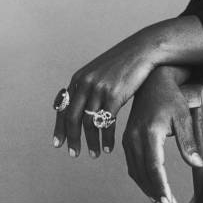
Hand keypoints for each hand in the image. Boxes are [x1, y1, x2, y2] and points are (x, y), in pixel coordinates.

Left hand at [53, 28, 160, 158]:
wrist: (144, 49)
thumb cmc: (125, 61)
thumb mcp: (101, 69)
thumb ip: (89, 84)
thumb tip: (82, 105)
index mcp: (79, 78)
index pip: (63, 107)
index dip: (59, 127)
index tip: (58, 143)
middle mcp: (85, 84)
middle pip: (72, 119)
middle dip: (72, 139)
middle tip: (74, 154)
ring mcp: (99, 90)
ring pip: (89, 124)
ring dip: (91, 142)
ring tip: (94, 153)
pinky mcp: (115, 96)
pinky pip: (106, 123)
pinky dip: (106, 138)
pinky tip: (109, 147)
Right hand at [122, 66, 202, 202]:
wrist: (154, 81)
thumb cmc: (170, 97)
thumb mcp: (183, 116)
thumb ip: (188, 142)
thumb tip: (197, 164)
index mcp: (150, 133)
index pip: (155, 168)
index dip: (162, 187)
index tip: (170, 202)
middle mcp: (135, 138)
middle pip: (143, 174)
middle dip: (156, 192)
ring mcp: (128, 138)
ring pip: (135, 171)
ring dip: (147, 187)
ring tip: (162, 198)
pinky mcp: (127, 138)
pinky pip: (132, 164)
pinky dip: (140, 177)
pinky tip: (151, 183)